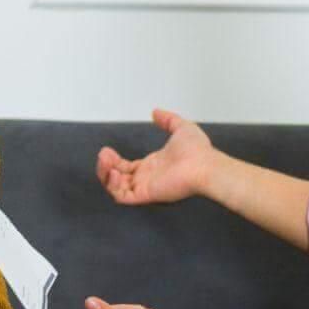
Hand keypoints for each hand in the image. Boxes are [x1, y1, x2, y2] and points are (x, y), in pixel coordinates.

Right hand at [97, 110, 215, 205]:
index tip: (108, 150)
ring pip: (116, 188)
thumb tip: (156, 112)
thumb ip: (167, 120)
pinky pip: (122, 197)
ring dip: (105, 175)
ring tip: (105, 160)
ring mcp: (145, 187)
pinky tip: (114, 171)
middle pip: (117, 179)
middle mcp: (147, 178)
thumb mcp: (180, 127)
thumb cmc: (197, 150)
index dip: (114, 161)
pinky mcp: (146, 194)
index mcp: (152, 166)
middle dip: (105, 168)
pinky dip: (113, 186)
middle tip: (104, 155)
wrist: (204, 164)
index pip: (126, 168)